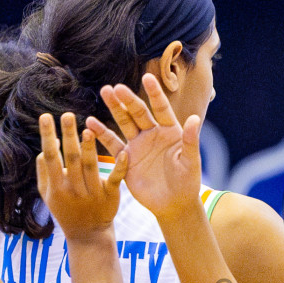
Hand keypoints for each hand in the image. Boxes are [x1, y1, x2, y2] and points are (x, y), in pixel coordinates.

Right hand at [37, 112, 124, 239]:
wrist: (87, 234)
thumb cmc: (65, 208)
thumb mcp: (48, 193)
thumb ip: (44, 170)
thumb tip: (48, 144)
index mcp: (56, 187)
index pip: (50, 157)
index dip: (47, 137)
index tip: (46, 116)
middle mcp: (73, 189)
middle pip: (71, 159)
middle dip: (68, 136)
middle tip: (68, 114)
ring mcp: (92, 192)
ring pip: (91, 166)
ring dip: (90, 148)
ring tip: (88, 129)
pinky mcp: (110, 195)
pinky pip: (114, 178)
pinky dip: (119, 166)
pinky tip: (124, 152)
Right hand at [86, 74, 202, 220]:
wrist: (173, 205)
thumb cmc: (187, 183)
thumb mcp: (190, 162)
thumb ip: (190, 141)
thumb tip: (194, 119)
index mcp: (170, 131)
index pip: (161, 108)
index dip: (155, 93)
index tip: (147, 77)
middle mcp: (153, 134)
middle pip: (138, 113)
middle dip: (127, 99)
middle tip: (115, 87)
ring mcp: (138, 145)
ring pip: (124, 123)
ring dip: (114, 109)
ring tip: (104, 93)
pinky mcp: (126, 159)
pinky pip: (112, 144)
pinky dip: (101, 134)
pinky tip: (90, 123)